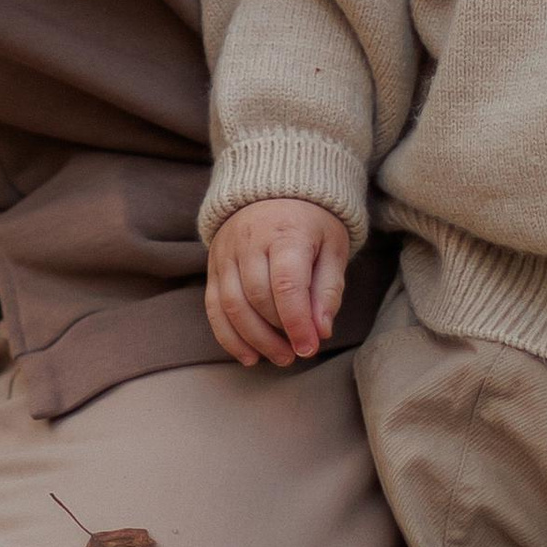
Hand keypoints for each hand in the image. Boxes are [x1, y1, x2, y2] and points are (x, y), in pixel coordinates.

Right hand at [206, 199, 351, 368]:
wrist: (274, 189)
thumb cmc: (311, 223)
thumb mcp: (332, 247)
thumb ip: (328, 289)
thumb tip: (320, 330)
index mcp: (285, 233)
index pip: (286, 284)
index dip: (297, 321)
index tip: (309, 347)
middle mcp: (249, 241)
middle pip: (257, 297)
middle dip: (278, 333)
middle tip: (300, 352)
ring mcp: (226, 253)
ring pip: (232, 305)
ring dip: (255, 340)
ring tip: (281, 357)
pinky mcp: (214, 266)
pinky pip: (214, 307)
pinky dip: (229, 337)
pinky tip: (249, 356)